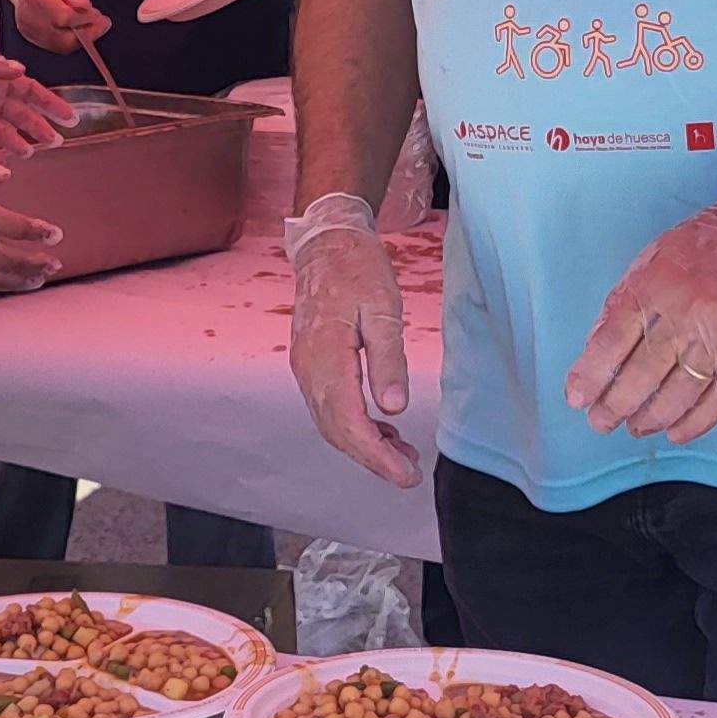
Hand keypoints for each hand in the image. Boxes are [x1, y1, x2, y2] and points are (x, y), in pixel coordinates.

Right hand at [0, 0, 110, 52]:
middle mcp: (27, 17)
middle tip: (101, 22)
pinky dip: (71, 39)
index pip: (62, 18)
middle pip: (62, 39)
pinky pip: (55, 45)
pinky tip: (78, 26)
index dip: (84, 20)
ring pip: (61, 46)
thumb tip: (84, 7)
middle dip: (86, 34)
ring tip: (91, 22)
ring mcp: (27, 28)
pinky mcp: (30, 35)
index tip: (98, 16)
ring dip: (81, 38)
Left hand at [0, 42, 75, 163]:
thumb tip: (19, 70)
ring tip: (27, 151)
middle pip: (23, 117)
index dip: (50, 104)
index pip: (31, 92)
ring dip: (18, 144)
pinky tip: (3, 162)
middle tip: (55, 140)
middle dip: (41, 128)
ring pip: (5, 135)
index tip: (69, 116)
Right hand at [287, 192, 417, 486]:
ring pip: (331, 423)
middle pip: (336, 431)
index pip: (348, 423)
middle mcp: (308, 369)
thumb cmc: (358, 269)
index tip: (406, 475)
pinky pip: (330, 407)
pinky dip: (355, 426)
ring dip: (364, 445)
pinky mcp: (312, 364)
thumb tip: (393, 410)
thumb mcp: (383, 310)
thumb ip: (387, 361)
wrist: (327, 242)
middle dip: (373, 459)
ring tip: (404, 455)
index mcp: (324, 357)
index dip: (377, 456)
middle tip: (410, 474)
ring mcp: (306, 368)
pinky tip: (384, 428)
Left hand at [566, 184, 716, 442]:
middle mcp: (686, 313)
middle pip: (641, 374)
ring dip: (651, 419)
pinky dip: (695, 423)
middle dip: (615, 406)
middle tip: (601, 422)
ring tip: (636, 428)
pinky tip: (676, 432)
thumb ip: (623, 301)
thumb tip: (596, 350)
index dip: (591, 375)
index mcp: (655, 285)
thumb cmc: (708, 245)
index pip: (611, 341)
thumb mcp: (653, 258)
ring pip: (678, 394)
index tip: (577, 398)